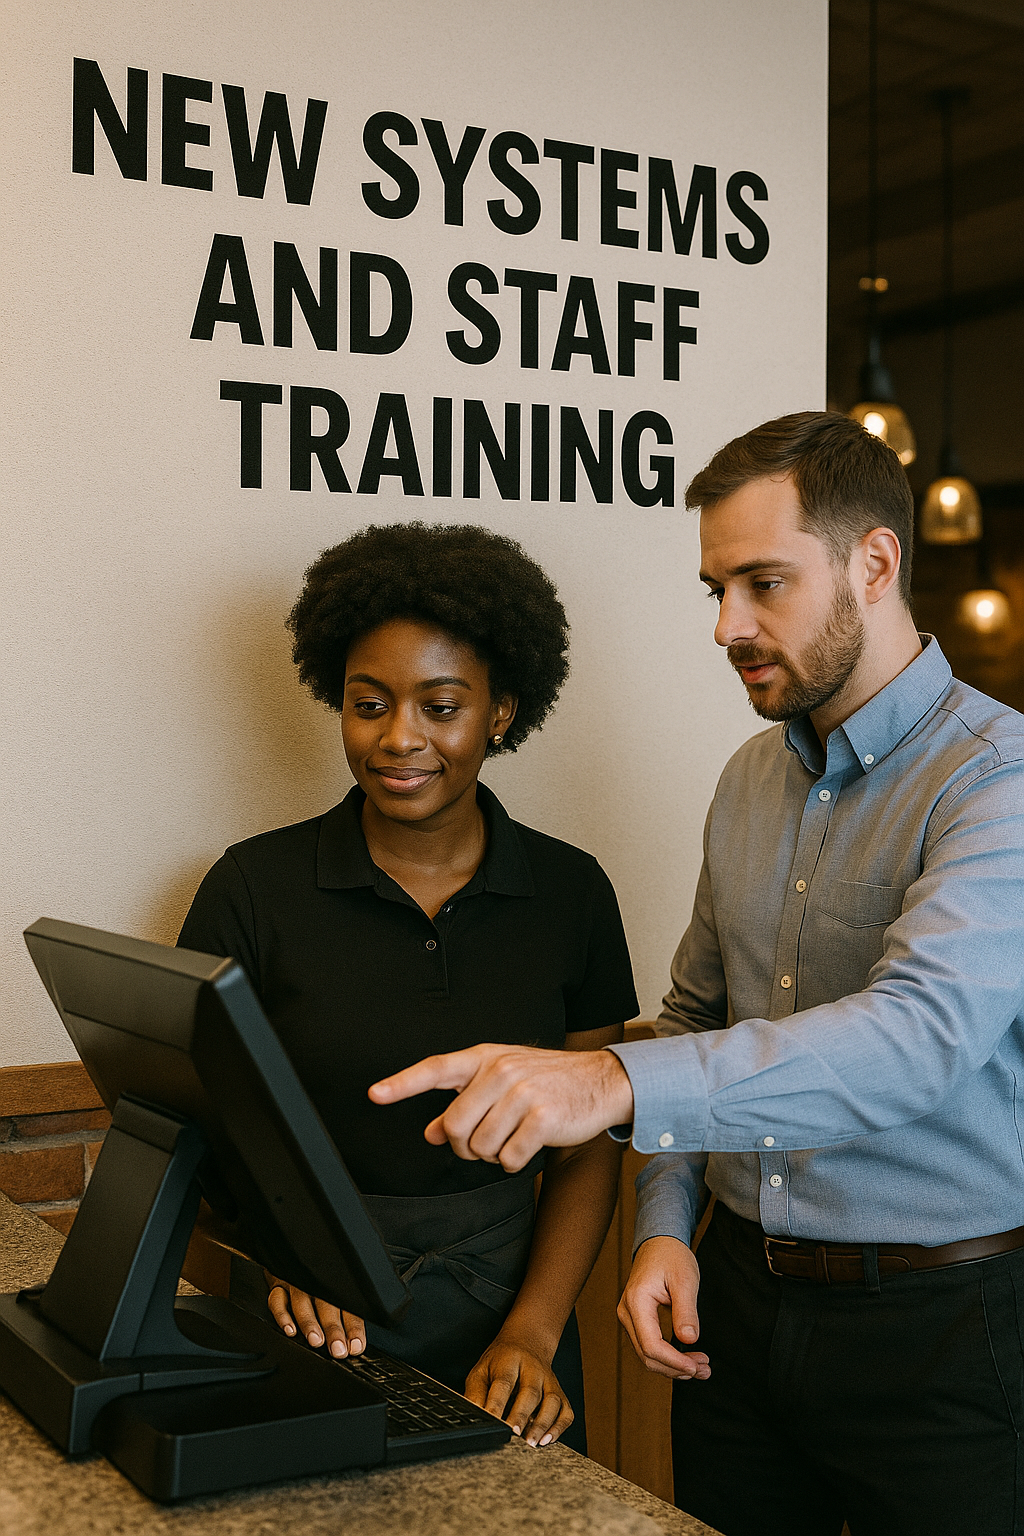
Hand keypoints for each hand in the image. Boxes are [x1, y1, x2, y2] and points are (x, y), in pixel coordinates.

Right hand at [265, 1273, 365, 1358]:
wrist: (293, 1242)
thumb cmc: (321, 1273)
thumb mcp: (337, 1286)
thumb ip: (348, 1312)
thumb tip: (357, 1343)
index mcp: (337, 1281)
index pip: (349, 1304)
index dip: (354, 1327)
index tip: (356, 1346)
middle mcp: (317, 1280)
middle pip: (328, 1303)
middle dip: (333, 1328)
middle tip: (338, 1349)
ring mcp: (297, 1281)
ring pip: (303, 1301)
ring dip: (309, 1322)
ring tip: (316, 1341)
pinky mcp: (278, 1282)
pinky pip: (277, 1298)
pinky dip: (282, 1314)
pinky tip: (290, 1330)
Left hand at [369, 1043, 633, 1172]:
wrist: (601, 1080)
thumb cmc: (546, 1081)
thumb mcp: (501, 1083)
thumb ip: (463, 1104)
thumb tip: (431, 1132)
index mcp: (484, 1058)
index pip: (435, 1068)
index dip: (403, 1083)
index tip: (375, 1094)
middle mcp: (500, 1071)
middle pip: (454, 1126)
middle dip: (465, 1145)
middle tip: (486, 1140)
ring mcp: (522, 1093)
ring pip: (480, 1147)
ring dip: (493, 1154)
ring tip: (514, 1136)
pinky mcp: (542, 1117)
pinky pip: (508, 1158)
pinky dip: (515, 1161)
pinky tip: (530, 1144)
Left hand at [464, 1332, 573, 1447]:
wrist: (528, 1341)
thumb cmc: (501, 1362)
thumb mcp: (482, 1369)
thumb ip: (475, 1393)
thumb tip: (472, 1416)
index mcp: (509, 1360)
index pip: (504, 1382)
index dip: (498, 1404)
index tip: (492, 1421)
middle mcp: (533, 1369)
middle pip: (530, 1392)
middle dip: (521, 1415)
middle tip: (513, 1434)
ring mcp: (549, 1380)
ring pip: (552, 1401)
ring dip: (542, 1423)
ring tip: (530, 1442)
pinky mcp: (560, 1392)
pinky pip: (566, 1411)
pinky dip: (559, 1427)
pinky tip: (547, 1439)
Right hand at [617, 1237, 709, 1380]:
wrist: (659, 1243)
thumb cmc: (671, 1256)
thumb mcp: (685, 1279)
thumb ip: (686, 1310)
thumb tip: (689, 1339)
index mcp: (637, 1301)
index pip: (651, 1345)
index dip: (674, 1361)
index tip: (696, 1366)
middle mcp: (627, 1313)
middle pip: (647, 1355)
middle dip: (676, 1368)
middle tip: (705, 1370)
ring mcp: (629, 1318)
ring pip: (647, 1355)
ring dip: (673, 1367)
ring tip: (701, 1368)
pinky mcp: (636, 1321)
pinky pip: (649, 1346)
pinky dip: (668, 1358)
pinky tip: (688, 1360)